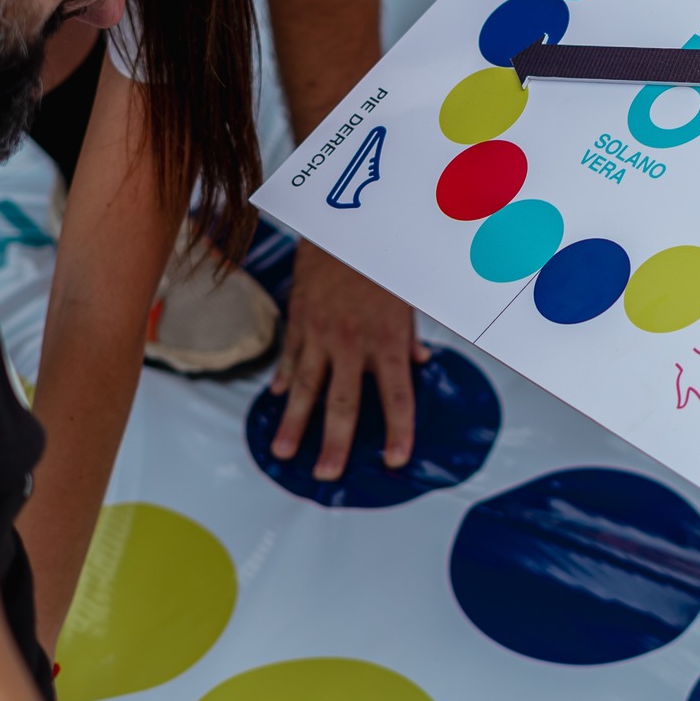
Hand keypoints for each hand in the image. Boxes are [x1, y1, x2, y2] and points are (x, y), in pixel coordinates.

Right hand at [269, 240, 424, 478]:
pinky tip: (277, 401)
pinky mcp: (299, 321)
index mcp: (387, 340)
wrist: (344, 224)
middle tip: (326, 476)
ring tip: (283, 453)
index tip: (393, 460)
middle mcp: (352, 343)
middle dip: (333, 443)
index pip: (396, 396)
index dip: (397, 431)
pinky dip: (284, 380)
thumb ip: (412, 335)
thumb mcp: (409, 296)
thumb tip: (422, 366)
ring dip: (293, 423)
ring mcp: (320, 334)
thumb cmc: (385, 259)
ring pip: (305, 388)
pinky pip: (290, 357)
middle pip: (342, 403)